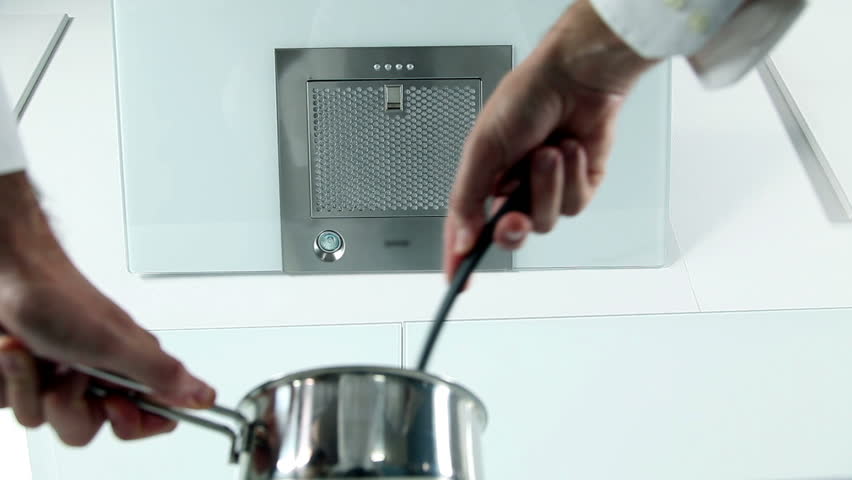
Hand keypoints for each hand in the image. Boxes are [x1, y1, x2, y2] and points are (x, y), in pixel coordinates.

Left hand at [0, 172, 214, 445]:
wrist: (8, 277)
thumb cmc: (61, 300)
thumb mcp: (117, 344)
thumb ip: (162, 375)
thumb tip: (205, 395)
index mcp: (130, 368)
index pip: (153, 416)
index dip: (134, 423)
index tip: (117, 406)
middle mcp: (96, 376)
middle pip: (85, 428)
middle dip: (66, 406)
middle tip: (70, 374)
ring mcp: (56, 378)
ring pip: (41, 418)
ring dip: (27, 385)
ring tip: (30, 354)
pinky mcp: (24, 379)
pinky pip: (11, 404)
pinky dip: (6, 379)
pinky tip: (12, 353)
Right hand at [443, 0, 657, 280]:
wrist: (576, 77)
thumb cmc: (525, 98)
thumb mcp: (482, 149)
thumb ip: (467, 199)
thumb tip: (461, 238)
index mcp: (485, 178)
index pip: (467, 228)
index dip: (460, 257)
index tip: (457, 282)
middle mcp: (515, 187)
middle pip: (510, 234)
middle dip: (512, 227)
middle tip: (513, 215)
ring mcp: (548, 188)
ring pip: (547, 220)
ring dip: (547, 185)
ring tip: (548, 151)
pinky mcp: (580, 186)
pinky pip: (575, 204)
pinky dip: (572, 177)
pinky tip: (569, 150)